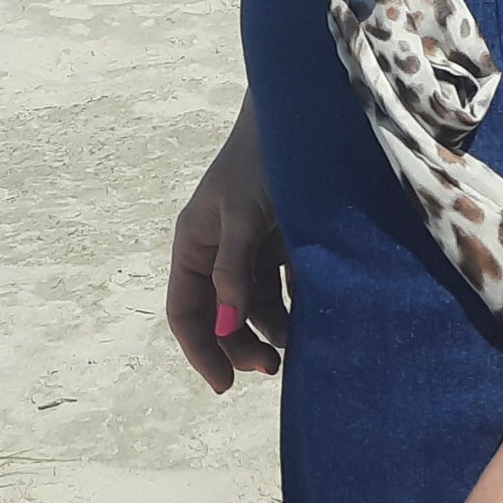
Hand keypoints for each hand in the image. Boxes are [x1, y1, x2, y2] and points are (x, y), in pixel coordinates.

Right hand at [167, 94, 288, 392]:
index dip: (202, 351)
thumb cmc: (260, 159)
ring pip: (255, 306)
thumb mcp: (242, 214)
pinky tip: (316, 317)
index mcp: (193, 243)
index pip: (186, 312)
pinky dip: (295, 306)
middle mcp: (217, 250)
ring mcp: (251, 247)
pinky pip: (283, 287)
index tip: (226, 386)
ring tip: (302, 344)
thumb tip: (229, 327)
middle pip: (221, 316)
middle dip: (242, 346)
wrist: (302, 116)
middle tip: (274, 368)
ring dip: (273, 330)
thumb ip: (233, 270)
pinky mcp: (283, 241)